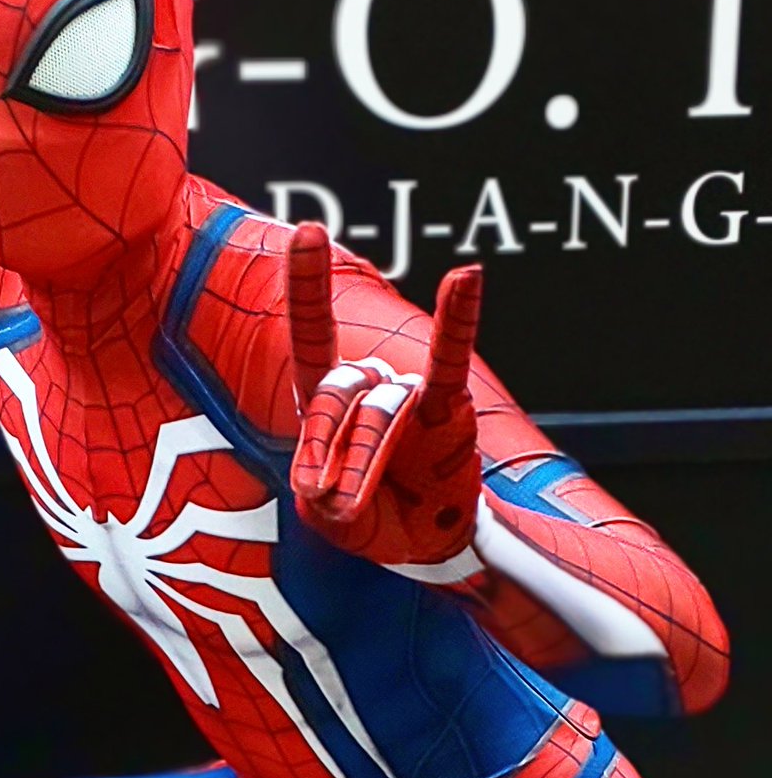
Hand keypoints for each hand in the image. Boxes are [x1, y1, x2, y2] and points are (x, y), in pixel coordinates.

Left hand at [287, 222, 482, 565]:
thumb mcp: (326, 514)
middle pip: (340, 387)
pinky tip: (467, 276)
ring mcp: (408, 393)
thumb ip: (319, 492)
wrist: (424, 547)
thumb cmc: (370, 517)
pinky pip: (449, 359)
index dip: (310, 285)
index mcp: (325, 398)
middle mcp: (367, 384)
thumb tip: (320, 479)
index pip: (314, 332)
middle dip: (333, 443)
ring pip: (382, 406)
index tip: (310, 230)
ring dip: (367, 455)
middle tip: (333, 497)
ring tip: (362, 501)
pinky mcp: (447, 409)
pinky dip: (459, 319)